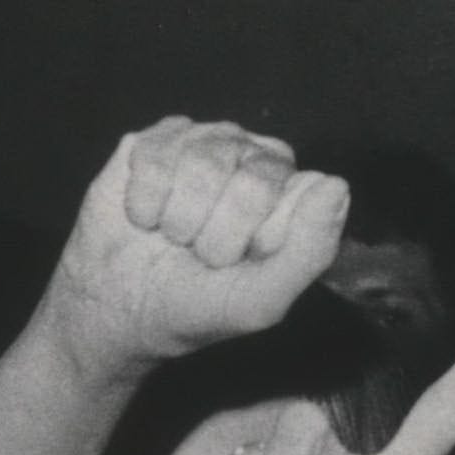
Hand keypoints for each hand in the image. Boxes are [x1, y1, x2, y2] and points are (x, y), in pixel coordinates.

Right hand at [24, 118, 350, 400]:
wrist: (117, 312)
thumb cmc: (194, 308)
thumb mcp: (261, 301)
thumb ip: (309, 250)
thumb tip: (336, 185)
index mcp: (289, 194)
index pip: (303, 190)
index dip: (264, 234)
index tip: (241, 263)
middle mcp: (253, 158)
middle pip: (256, 174)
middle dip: (219, 231)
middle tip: (200, 254)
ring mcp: (204, 143)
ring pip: (204, 159)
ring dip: (179, 217)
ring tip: (171, 237)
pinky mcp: (154, 141)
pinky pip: (156, 154)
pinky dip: (145, 200)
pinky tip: (144, 218)